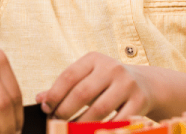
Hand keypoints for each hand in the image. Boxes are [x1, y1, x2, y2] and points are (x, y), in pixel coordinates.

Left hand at [35, 52, 152, 121]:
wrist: (145, 84)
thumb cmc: (106, 82)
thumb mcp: (87, 78)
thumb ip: (64, 88)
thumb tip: (40, 99)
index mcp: (94, 59)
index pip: (68, 76)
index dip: (54, 94)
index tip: (45, 108)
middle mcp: (112, 68)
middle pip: (82, 93)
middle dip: (65, 110)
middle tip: (55, 122)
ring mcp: (127, 84)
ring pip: (99, 109)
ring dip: (81, 123)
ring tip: (70, 129)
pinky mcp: (139, 101)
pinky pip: (117, 121)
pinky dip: (102, 128)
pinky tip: (90, 131)